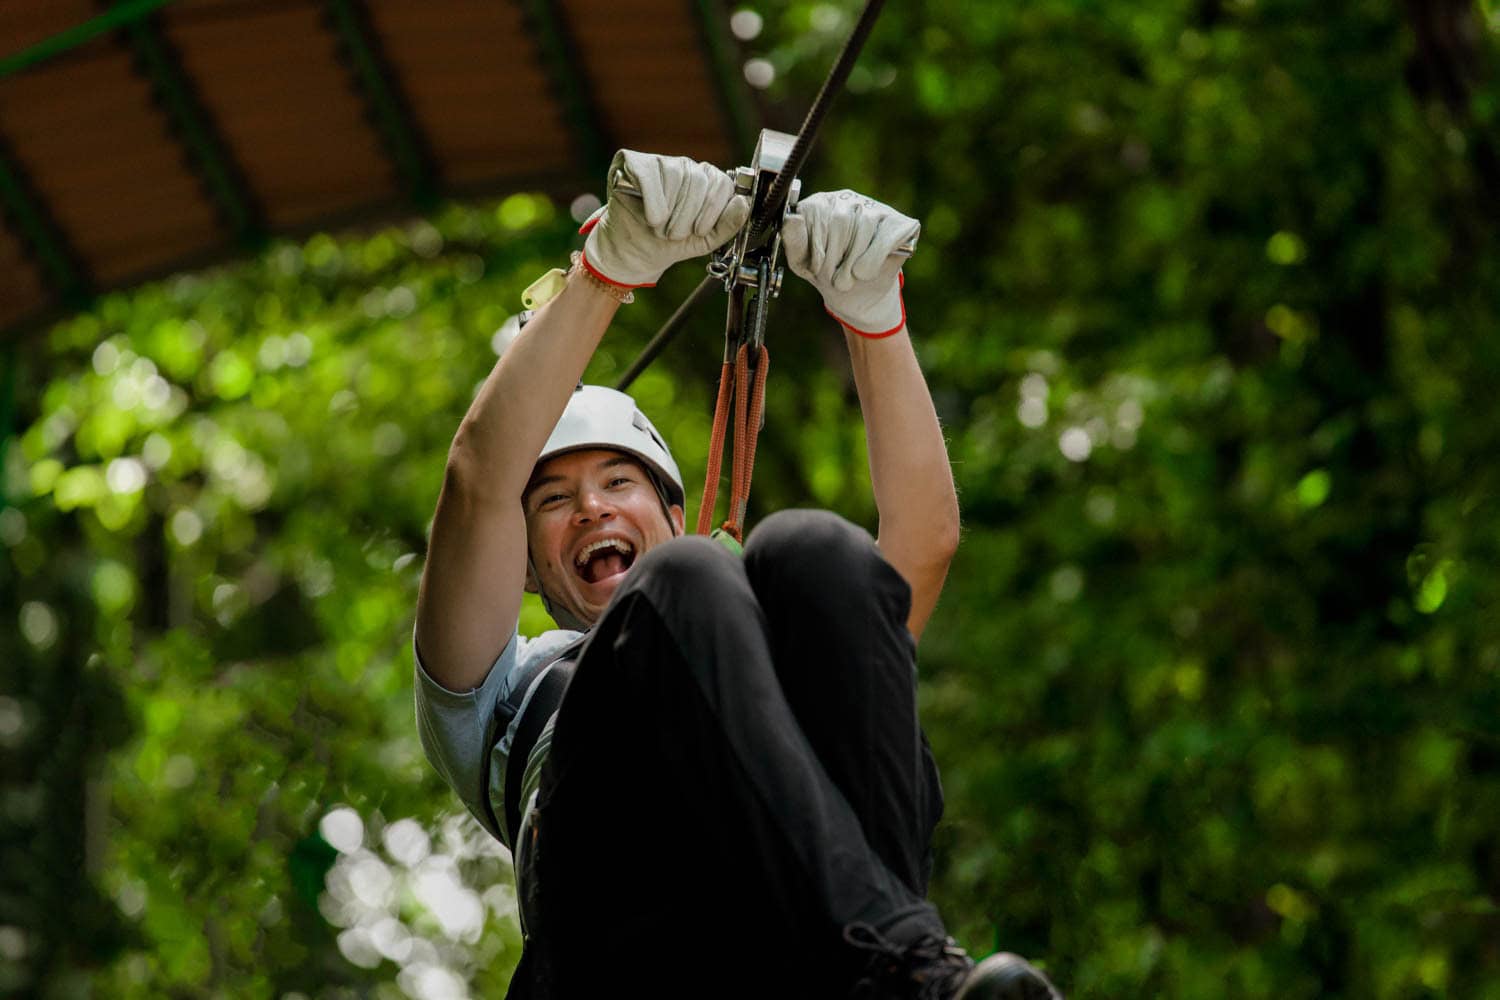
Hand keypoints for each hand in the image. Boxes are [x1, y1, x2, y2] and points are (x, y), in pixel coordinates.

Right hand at [580, 150, 749, 287]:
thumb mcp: (704, 240)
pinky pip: (651, 174)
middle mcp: (684, 166)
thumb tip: (744, 203)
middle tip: (674, 234)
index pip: (722, 182)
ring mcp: (659, 161)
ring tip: (659, 228)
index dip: (713, 210)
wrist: (633, 253)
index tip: (699, 231)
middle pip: (699, 180)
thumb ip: (729, 224)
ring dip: (669, 212)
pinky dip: (653, 201)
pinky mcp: (631, 161)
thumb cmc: (667, 243)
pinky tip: (652, 217)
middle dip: (688, 215)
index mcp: (705, 181)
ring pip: (676, 176)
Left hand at [782, 190, 919, 336]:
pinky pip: (886, 237)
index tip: (817, 267)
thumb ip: (794, 241)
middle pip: (840, 221)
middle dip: (835, 258)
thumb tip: (792, 218)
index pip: (815, 212)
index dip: (816, 245)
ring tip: (849, 279)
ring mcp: (875, 208)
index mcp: (820, 204)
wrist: (857, 297)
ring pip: (864, 227)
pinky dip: (874, 259)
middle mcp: (847, 200)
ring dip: (854, 263)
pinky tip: (867, 271)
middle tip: (835, 279)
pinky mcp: (899, 222)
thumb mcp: (803, 263)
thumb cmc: (828, 274)